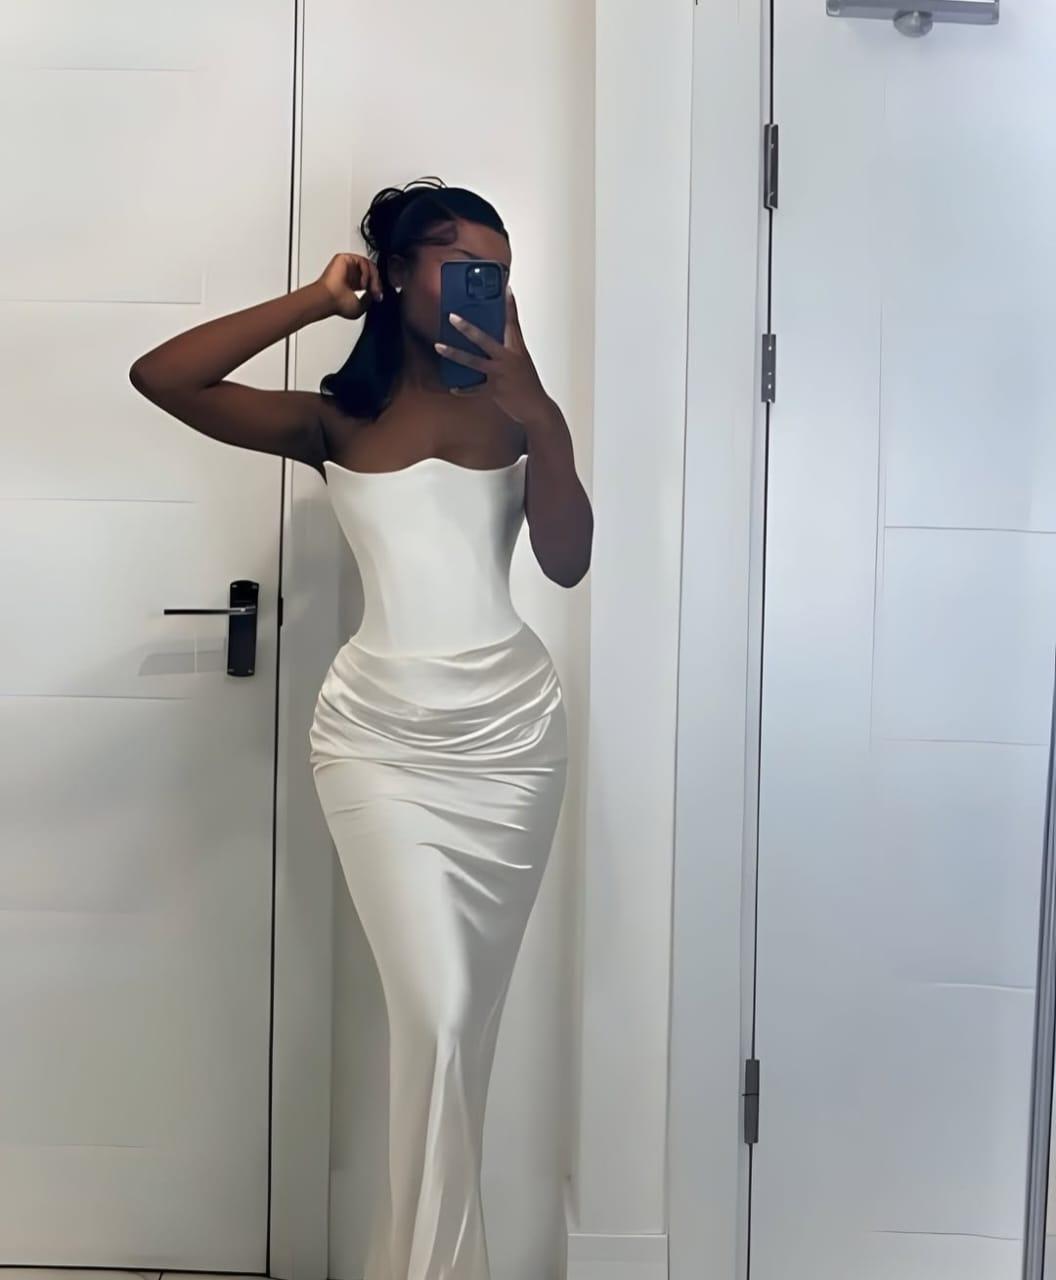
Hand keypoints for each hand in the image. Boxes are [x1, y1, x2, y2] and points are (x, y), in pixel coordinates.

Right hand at [318, 252, 383, 319]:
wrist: (329, 298)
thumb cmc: (339, 304)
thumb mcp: (362, 306)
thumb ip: (371, 297)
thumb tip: (376, 291)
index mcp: (354, 285)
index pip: (371, 279)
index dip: (377, 286)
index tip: (378, 296)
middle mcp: (351, 275)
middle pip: (372, 271)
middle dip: (377, 283)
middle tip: (376, 292)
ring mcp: (348, 267)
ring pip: (369, 265)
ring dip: (374, 278)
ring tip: (371, 288)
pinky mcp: (345, 259)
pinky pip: (363, 261)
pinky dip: (366, 272)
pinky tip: (362, 283)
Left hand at [434, 288, 553, 424]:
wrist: (536, 408)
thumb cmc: (529, 385)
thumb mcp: (522, 363)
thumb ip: (508, 351)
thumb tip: (492, 343)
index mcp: (517, 349)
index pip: (513, 322)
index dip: (510, 305)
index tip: (506, 288)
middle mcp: (508, 358)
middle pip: (485, 339)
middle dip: (467, 328)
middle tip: (452, 317)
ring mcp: (500, 374)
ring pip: (473, 361)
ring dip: (454, 353)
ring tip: (438, 346)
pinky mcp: (495, 390)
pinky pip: (474, 389)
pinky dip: (464, 389)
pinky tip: (453, 388)